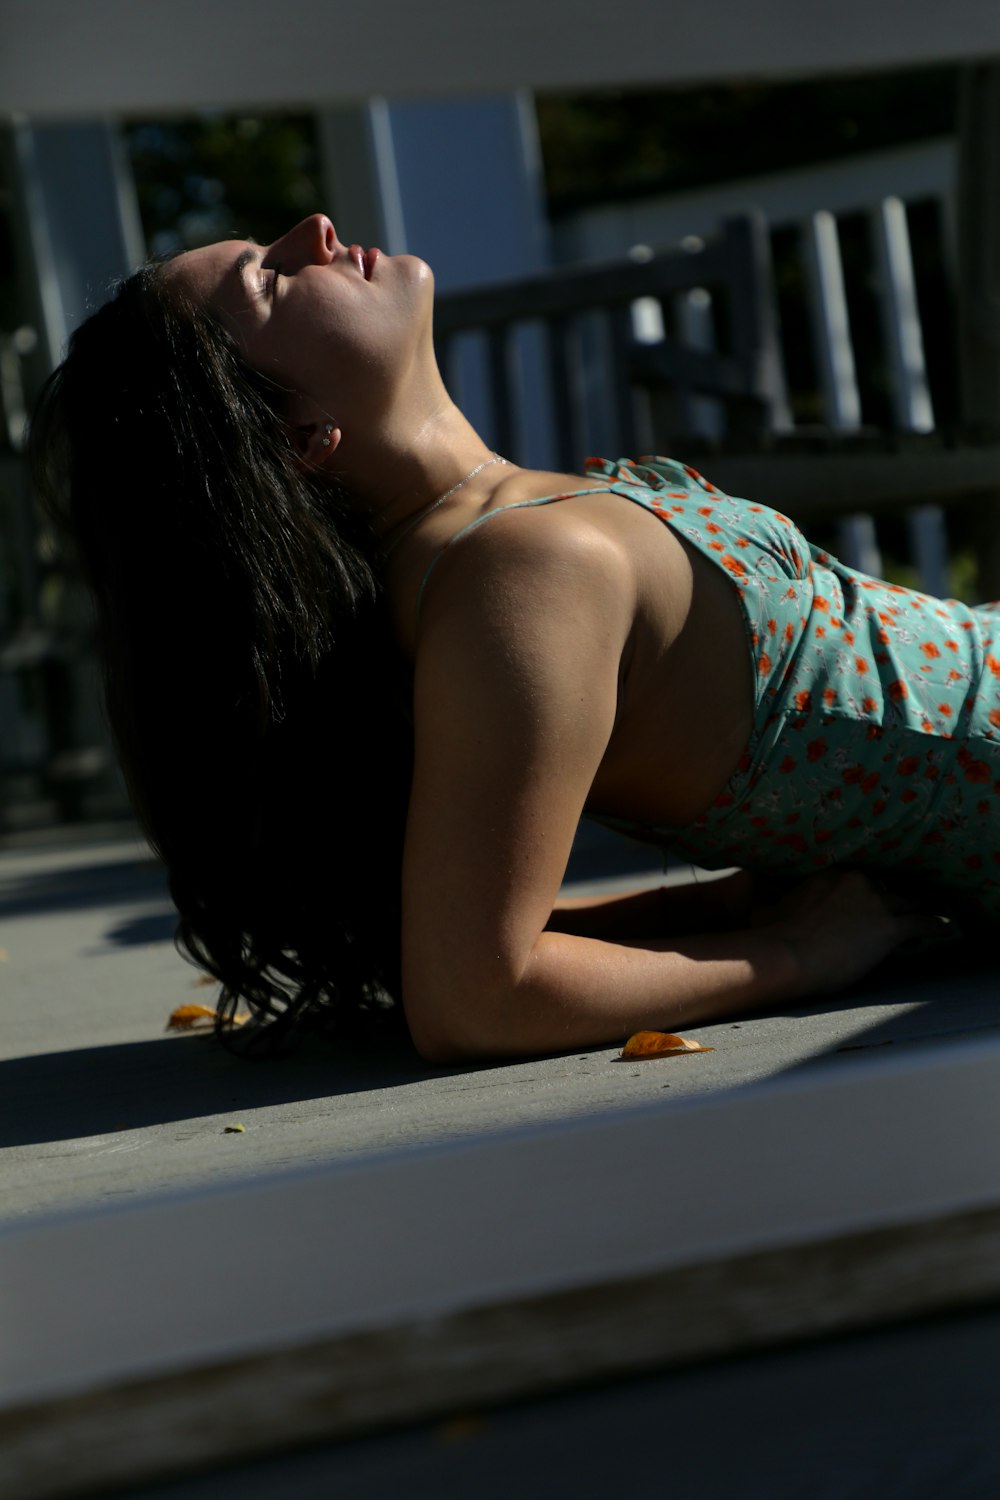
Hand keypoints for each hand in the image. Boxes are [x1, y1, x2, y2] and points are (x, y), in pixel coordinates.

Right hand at [753, 869, 926, 995]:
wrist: (785, 954)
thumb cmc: (769, 937)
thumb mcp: (764, 910)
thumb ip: (772, 903)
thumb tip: (753, 908)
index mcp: (830, 874)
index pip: (859, 879)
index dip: (868, 891)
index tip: (870, 898)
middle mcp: (857, 881)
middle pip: (887, 887)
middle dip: (895, 898)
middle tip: (904, 906)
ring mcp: (876, 903)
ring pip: (909, 901)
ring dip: (919, 909)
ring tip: (930, 914)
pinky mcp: (889, 928)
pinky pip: (923, 923)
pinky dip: (936, 926)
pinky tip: (946, 930)